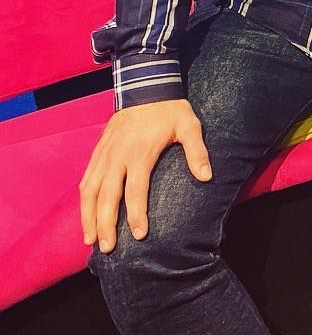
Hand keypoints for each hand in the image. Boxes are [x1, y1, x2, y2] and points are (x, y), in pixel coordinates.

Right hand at [80, 99, 211, 253]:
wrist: (145, 86)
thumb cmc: (170, 110)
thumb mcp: (190, 126)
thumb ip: (197, 152)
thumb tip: (206, 177)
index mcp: (140, 153)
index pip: (136, 191)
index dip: (136, 214)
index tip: (139, 235)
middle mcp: (117, 156)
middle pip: (107, 196)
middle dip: (105, 224)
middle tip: (106, 249)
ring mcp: (104, 154)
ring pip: (89, 191)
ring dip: (88, 216)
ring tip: (89, 240)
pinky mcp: (98, 151)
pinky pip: (86, 179)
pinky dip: (83, 199)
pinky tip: (85, 214)